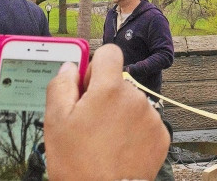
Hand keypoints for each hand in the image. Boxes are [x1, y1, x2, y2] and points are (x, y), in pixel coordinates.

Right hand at [44, 44, 169, 180]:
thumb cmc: (77, 164)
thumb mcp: (55, 122)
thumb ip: (61, 86)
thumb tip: (69, 67)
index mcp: (109, 89)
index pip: (109, 53)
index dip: (95, 67)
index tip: (87, 87)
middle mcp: (136, 97)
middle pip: (118, 83)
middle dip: (104, 96)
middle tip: (89, 124)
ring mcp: (151, 117)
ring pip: (131, 103)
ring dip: (119, 115)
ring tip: (104, 142)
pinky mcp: (161, 135)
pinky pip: (145, 122)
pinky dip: (133, 131)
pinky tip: (119, 149)